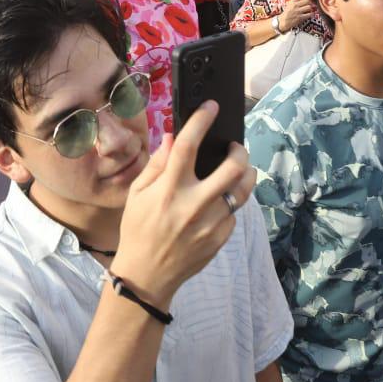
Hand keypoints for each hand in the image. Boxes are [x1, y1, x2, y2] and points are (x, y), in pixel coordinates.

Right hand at [111, 100, 256, 307]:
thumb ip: (157, 165)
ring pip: (243, 190)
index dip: (201, 121)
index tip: (211, 106)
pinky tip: (219, 202)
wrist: (147, 275)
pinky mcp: (220, 239)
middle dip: (239, 150)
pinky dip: (229, 203)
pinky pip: (234, 213)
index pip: (188, 146)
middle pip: (232, 168)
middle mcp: (193, 205)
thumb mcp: (137, 194)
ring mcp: (211, 224)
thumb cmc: (138, 229)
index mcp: (169, 190)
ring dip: (246, 174)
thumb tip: (173, 138)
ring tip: (239, 170)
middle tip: (235, 147)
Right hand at [278, 0, 314, 32]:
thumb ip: (296, 0)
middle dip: (310, 3)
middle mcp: (295, 5)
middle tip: (310, 5)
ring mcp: (298, 11)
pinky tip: (309, 14)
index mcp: (293, 1)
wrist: (282, 21)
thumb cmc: (287, 13)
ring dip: (311, 9)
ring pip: (309, 7)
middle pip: (307, 1)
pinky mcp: (300, 17)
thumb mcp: (290, 4)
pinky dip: (311, 14)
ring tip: (309, 10)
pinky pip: (309, 14)